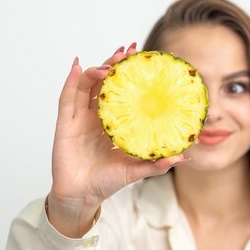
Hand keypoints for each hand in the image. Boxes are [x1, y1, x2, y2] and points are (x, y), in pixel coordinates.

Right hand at [47, 43, 189, 236]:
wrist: (82, 197)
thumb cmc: (107, 182)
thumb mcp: (136, 170)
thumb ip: (157, 163)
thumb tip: (184, 156)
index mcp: (113, 124)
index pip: (122, 93)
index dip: (130, 75)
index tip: (142, 59)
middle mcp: (96, 117)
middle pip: (103, 83)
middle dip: (114, 65)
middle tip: (127, 52)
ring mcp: (79, 118)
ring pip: (86, 86)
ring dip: (96, 70)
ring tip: (110, 63)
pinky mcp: (65, 123)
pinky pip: (66, 98)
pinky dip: (71, 81)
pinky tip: (79, 67)